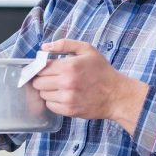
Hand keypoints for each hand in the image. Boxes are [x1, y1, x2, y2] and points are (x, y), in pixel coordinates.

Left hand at [33, 39, 148, 133]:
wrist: (116, 95)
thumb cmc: (102, 71)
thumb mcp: (87, 50)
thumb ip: (64, 44)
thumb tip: (44, 47)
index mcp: (69, 66)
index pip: (41, 68)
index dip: (41, 68)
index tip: (46, 69)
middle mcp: (66, 83)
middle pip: (38, 82)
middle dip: (43, 79)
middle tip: (53, 78)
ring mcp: (67, 98)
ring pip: (42, 94)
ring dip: (48, 91)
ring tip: (60, 87)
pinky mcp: (69, 110)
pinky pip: (49, 106)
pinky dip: (53, 101)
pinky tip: (63, 96)